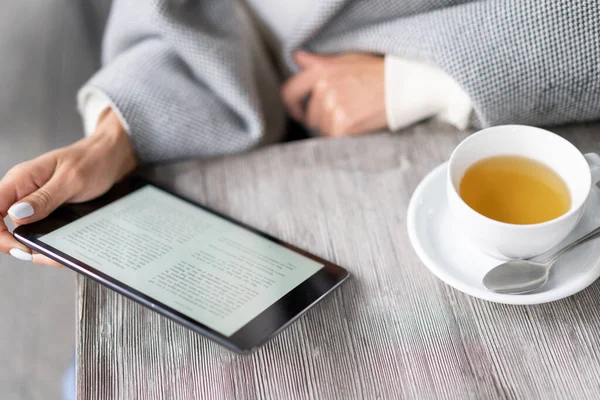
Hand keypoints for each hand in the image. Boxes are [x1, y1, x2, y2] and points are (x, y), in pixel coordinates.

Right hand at [0, 109, 136, 265]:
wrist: (113, 155)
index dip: (0, 233)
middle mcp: (24, 191)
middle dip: (18, 244)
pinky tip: (63, 247)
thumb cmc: (93, 160)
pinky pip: (41, 228)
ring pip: (23, 230)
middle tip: (41, 255)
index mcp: (21, 179)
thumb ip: (44, 198)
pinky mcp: (49, 208)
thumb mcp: (72, 180)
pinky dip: (49, 241)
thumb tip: (15, 215)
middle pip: (4, 225)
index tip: (21, 247)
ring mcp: (36, 201)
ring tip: (57, 256)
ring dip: (37, 246)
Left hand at [281, 51, 386, 136]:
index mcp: (321, 71)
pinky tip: (360, 127)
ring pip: (323, 130)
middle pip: (310, 117)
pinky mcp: (343, 124)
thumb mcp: (348, 59)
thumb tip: (297, 57)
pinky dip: (346, 137)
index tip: (300, 114)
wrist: (406, 84)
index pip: (289, 93)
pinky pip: (335, 138)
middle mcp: (323, 88)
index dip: (293, 107)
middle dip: (324, 120)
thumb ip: (319, 61)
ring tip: (357, 118)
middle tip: (347, 114)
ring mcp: (333, 106)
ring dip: (337, 129)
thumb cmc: (380, 71)